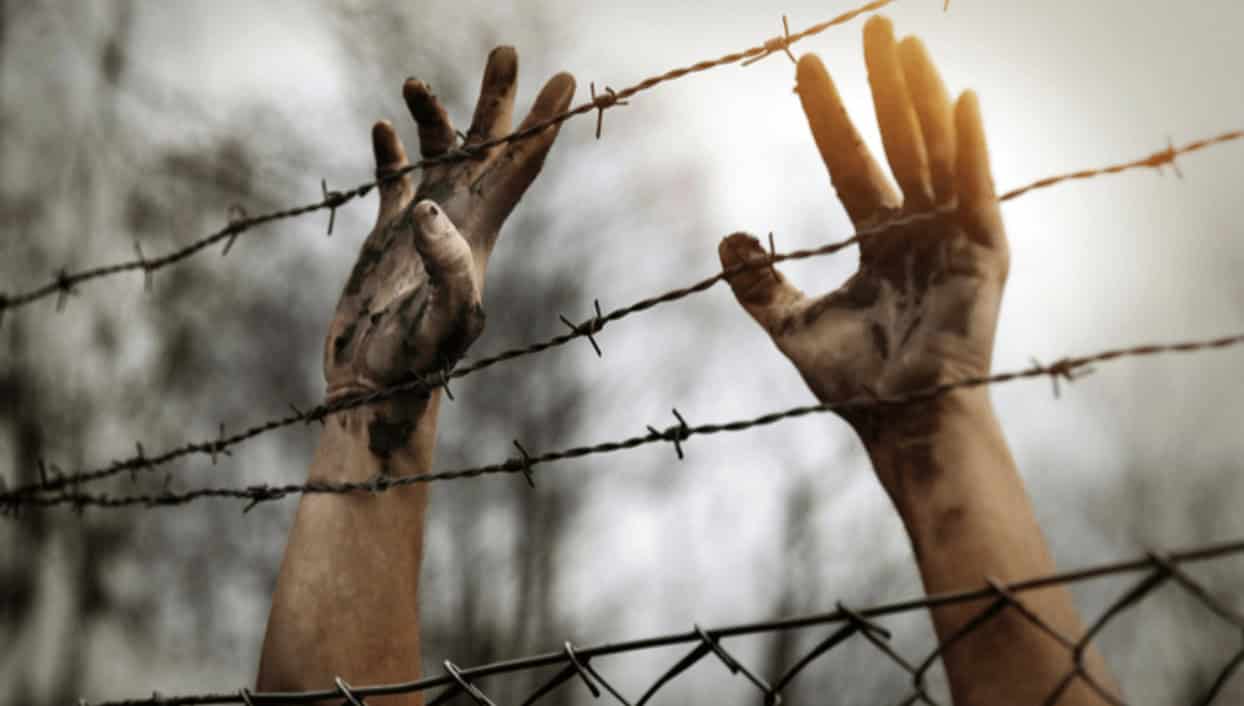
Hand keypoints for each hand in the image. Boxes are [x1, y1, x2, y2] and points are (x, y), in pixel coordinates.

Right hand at [324, 47, 574, 400]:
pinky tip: (384, 128)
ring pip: (438, 156)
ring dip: (434, 117)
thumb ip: (441, 268)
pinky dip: (391, 154)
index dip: (543, 122)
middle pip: (488, 148)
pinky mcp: (388, 239)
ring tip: (416, 83)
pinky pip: (394, 183)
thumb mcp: (438, 320)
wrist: (374, 389)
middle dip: (499, 100)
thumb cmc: (413, 366)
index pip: (521, 167)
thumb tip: (430, 209)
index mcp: (481, 234)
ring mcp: (423, 229)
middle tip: (507, 50)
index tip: (563, 79)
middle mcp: (459, 223)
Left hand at [719, 16, 1006, 441]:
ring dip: (921, 97)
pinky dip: (972, 147)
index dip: (828, 117)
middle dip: (882, 86)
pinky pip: (978, 191)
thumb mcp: (793, 327)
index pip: (848, 164)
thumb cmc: (857, 386)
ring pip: (935, 152)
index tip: (806, 68)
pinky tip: (962, 99)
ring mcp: (953, 240)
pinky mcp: (984, 257)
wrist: (902, 426)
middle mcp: (918, 232)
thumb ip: (761, 285)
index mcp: (879, 243)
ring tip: (905, 43)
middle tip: (872, 27)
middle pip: (896, 142)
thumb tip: (726, 236)